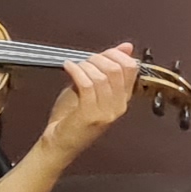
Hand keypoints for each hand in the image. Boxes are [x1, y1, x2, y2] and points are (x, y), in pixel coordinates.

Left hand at [33, 46, 141, 167]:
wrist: (59, 143)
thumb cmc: (71, 117)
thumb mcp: (90, 88)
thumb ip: (105, 69)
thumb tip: (125, 47)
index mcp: (122, 100)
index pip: (131, 68)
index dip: (116, 54)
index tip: (101, 53)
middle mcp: (118, 106)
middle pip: (117, 69)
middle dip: (99, 58)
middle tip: (85, 60)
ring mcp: (106, 112)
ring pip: (102, 76)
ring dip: (86, 65)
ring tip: (75, 66)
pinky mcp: (90, 115)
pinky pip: (87, 84)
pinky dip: (76, 70)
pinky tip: (68, 67)